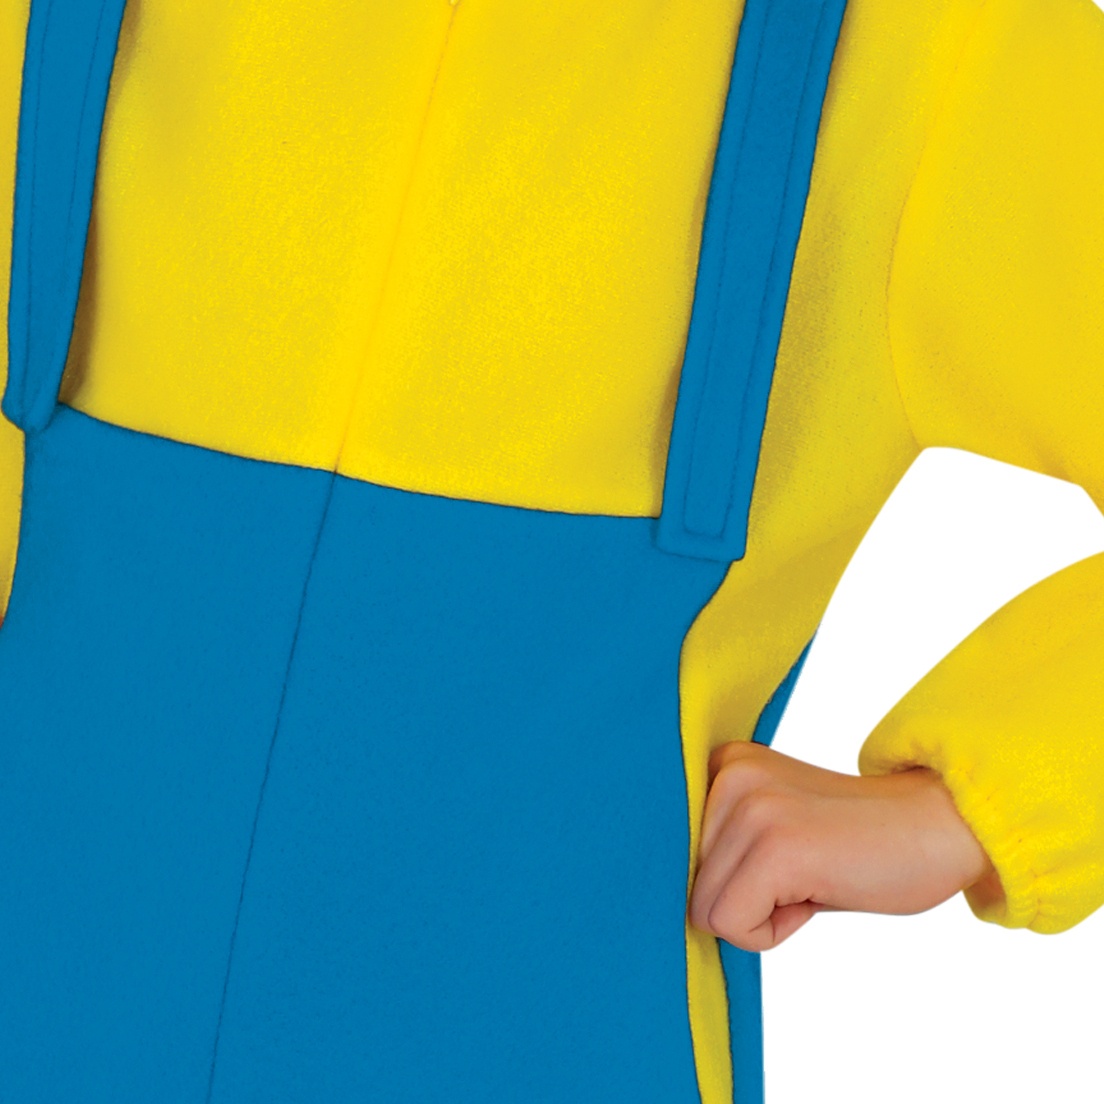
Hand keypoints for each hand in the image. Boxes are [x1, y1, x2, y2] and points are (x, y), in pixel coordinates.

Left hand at [687, 740, 999, 951]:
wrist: (940, 826)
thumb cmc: (855, 842)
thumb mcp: (770, 825)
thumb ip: (718, 842)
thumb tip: (652, 894)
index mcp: (720, 764)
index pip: (670, 855)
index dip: (722, 880)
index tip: (772, 866)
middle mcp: (725, 774)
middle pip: (685, 886)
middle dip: (743, 898)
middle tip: (803, 872)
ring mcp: (749, 805)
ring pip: (704, 910)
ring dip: (760, 915)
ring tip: (811, 877)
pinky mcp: (775, 845)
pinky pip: (732, 926)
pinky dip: (773, 932)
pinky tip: (816, 892)